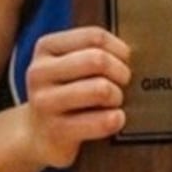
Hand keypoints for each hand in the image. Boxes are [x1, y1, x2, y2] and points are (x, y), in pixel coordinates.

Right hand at [25, 26, 131, 167]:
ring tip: (114, 103)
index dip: (120, 49)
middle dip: (121, 73)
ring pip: (101, 89)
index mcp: (46, 48)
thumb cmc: (65, 94)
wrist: (38, 134)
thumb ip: (93, 52)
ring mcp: (45, 102)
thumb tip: (132, 53)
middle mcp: (39, 72)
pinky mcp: (57, 131)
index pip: (94, 36)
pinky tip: (114, 119)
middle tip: (122, 84)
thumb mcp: (70, 65)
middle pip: (98, 60)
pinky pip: (103, 121)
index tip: (125, 61)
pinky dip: (117, 119)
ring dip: (117, 97)